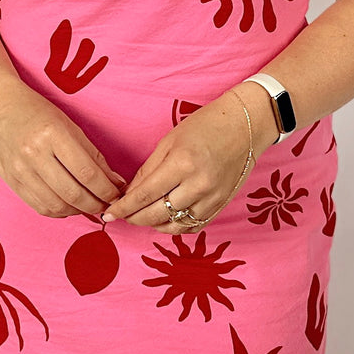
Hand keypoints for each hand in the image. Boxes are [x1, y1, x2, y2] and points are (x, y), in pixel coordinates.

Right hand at [0, 81, 126, 217]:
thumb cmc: (36, 111)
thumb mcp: (68, 124)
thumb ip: (92, 154)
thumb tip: (115, 182)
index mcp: (53, 134)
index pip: (88, 173)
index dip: (107, 190)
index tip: (117, 194)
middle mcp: (34, 154)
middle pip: (74, 194)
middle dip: (97, 204)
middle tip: (108, 204)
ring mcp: (20, 170)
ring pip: (57, 206)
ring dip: (79, 211)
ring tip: (90, 205)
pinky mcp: (11, 181)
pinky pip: (40, 206)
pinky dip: (59, 211)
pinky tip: (69, 205)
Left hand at [101, 85, 275, 231]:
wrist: (245, 125)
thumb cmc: (206, 126)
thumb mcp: (169, 141)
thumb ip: (148, 170)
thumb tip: (129, 194)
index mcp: (182, 164)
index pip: (144, 195)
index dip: (123, 208)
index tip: (108, 214)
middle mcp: (198, 185)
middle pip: (157, 215)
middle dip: (134, 218)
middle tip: (121, 216)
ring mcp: (212, 198)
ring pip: (174, 226)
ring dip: (153, 225)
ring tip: (142, 216)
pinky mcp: (221, 205)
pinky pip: (193, 226)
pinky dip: (175, 227)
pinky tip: (165, 219)